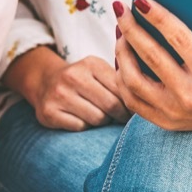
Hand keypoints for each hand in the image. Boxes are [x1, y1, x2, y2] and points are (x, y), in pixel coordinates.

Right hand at [4, 46, 129, 130]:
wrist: (45, 81)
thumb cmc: (83, 79)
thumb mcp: (99, 71)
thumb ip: (120, 80)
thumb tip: (146, 100)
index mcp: (91, 63)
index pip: (121, 89)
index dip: (130, 103)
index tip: (132, 109)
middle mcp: (73, 76)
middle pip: (111, 106)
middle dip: (119, 115)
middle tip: (120, 117)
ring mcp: (59, 94)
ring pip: (97, 119)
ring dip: (102, 121)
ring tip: (99, 115)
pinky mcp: (49, 112)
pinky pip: (80, 127)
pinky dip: (85, 127)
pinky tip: (82, 119)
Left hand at [113, 0, 191, 130]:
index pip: (179, 40)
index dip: (158, 18)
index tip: (141, 0)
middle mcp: (191, 97)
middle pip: (151, 57)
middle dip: (132, 29)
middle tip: (121, 9)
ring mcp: (175, 112)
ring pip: (133, 81)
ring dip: (122, 53)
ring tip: (120, 31)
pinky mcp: (165, 121)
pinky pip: (132, 100)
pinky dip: (121, 78)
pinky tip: (122, 57)